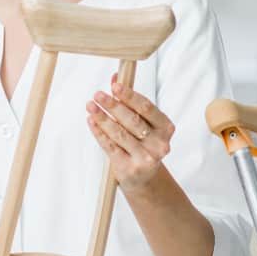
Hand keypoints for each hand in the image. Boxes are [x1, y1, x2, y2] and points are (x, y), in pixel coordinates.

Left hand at [87, 76, 174, 191]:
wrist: (144, 178)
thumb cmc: (142, 144)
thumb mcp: (142, 123)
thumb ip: (130, 101)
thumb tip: (115, 77)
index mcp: (166, 128)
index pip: (147, 108)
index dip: (130, 96)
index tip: (114, 86)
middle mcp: (160, 144)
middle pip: (132, 120)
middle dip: (113, 106)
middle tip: (98, 95)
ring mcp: (146, 158)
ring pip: (120, 134)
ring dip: (102, 118)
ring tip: (91, 106)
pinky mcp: (130, 169)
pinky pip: (111, 147)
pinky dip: (99, 133)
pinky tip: (92, 122)